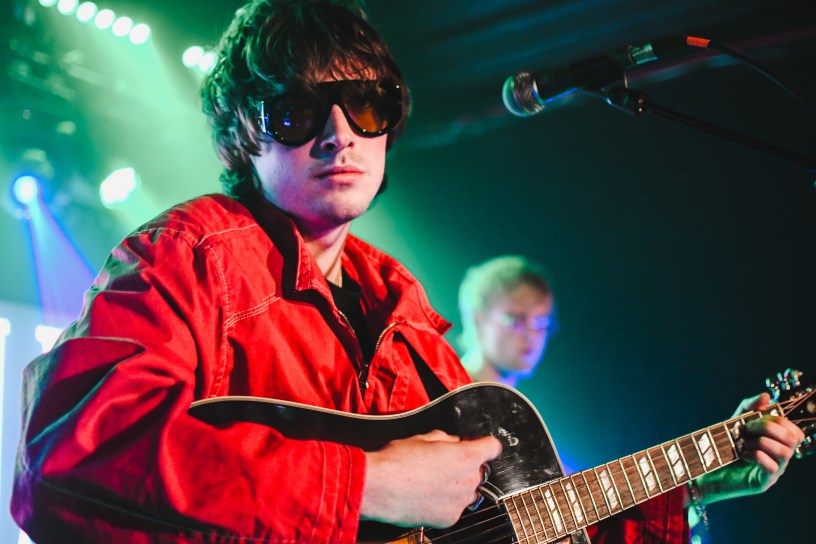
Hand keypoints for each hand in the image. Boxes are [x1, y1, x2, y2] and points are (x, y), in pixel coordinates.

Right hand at [361, 430, 501, 527]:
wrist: (379, 487)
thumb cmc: (397, 460)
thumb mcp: (424, 437)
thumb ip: (446, 440)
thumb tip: (452, 443)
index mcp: (466, 456)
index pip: (492, 447)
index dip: (483, 443)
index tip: (475, 444)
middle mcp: (468, 481)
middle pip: (479, 470)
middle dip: (466, 465)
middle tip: (443, 462)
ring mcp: (460, 502)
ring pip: (468, 490)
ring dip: (457, 485)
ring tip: (432, 480)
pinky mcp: (449, 519)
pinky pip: (455, 507)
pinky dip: (445, 502)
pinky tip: (426, 495)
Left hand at [693, 392, 803, 504]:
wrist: (702, 468)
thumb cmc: (721, 445)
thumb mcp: (735, 421)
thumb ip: (750, 407)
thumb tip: (767, 396)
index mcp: (778, 444)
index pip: (795, 431)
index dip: (778, 421)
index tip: (754, 420)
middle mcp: (780, 459)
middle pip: (792, 439)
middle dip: (767, 428)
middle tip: (746, 430)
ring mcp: (774, 472)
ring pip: (785, 452)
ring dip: (761, 442)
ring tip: (743, 444)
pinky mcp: (763, 483)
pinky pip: (771, 466)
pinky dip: (755, 455)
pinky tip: (742, 455)